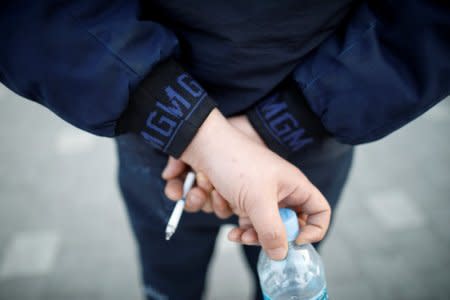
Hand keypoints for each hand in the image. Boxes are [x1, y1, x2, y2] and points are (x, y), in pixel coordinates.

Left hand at [177, 109, 329, 259]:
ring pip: (259, 223)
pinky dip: (228, 211)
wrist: (202, 143)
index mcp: (294, 186)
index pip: (319, 211)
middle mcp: (280, 190)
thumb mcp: (258, 200)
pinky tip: (217, 201)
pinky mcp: (239, 194)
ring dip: (244, 227)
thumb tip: (281, 255)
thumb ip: (272, 231)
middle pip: (286, 225)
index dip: (314, 229)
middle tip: (250, 238)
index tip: (296, 241)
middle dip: (267, 235)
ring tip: (231, 224)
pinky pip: (240, 214)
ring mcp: (259, 193)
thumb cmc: (236, 163)